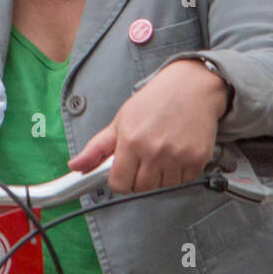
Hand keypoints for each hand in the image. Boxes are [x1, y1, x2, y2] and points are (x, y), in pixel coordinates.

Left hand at [68, 59, 226, 192]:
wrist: (192, 85)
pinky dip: (180, 171)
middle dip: (140, 176)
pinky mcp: (197, 159)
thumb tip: (75, 166)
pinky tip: (178, 151)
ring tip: (162, 150)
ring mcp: (178, 156)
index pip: (119, 184)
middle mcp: (154, 151)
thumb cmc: (156, 100)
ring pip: (163, 186)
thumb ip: (97, 147)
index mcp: (131, 140)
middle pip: (141, 188)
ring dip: (161, 175)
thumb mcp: (121, 120)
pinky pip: (184, 180)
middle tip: (144, 156)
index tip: (124, 170)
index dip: (119, 179)